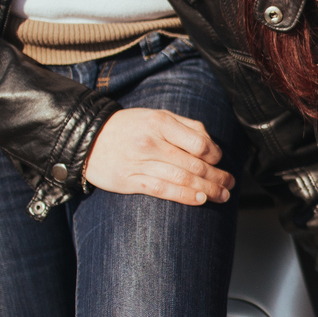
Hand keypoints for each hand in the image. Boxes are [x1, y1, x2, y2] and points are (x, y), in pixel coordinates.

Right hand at [83, 108, 234, 205]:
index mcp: (160, 122)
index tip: (219, 161)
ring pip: (182, 179)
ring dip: (208, 189)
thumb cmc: (128, 128)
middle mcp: (151, 142)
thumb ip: (184, 127)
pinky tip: (199, 199)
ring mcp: (140, 161)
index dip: (215, 155)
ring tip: (222, 195)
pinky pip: (162, 189)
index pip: (199, 142)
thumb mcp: (155, 116)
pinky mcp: (130, 180)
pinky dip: (184, 196)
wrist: (87, 139)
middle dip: (217, 176)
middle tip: (230, 184)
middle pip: (194, 164)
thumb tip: (210, 145)